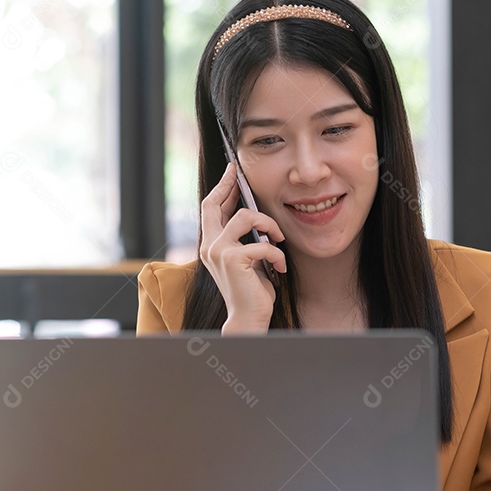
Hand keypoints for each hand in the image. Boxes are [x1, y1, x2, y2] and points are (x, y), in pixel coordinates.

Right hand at [200, 163, 287, 332]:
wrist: (249, 317)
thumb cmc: (252, 291)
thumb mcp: (247, 260)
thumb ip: (245, 240)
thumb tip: (254, 217)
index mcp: (211, 245)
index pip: (211, 209)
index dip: (221, 189)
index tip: (231, 173)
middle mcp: (209, 246)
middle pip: (214, 204)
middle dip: (229, 185)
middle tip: (240, 174)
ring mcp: (218, 251)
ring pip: (245, 216)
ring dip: (269, 226)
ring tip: (279, 241)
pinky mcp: (233, 259)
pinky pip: (263, 243)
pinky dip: (277, 254)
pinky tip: (280, 268)